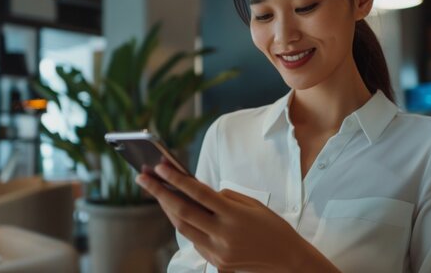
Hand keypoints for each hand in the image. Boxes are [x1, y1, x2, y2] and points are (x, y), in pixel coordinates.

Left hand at [135, 163, 338, 272]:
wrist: (288, 259)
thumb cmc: (272, 226)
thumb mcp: (252, 204)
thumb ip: (224, 198)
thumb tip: (196, 192)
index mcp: (234, 215)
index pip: (198, 193)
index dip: (176, 179)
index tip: (159, 166)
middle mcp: (224, 234)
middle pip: (182, 212)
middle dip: (159, 193)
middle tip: (143, 178)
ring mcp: (218, 252)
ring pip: (183, 228)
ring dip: (168, 209)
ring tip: (158, 193)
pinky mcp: (217, 263)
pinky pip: (195, 241)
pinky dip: (186, 225)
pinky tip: (180, 213)